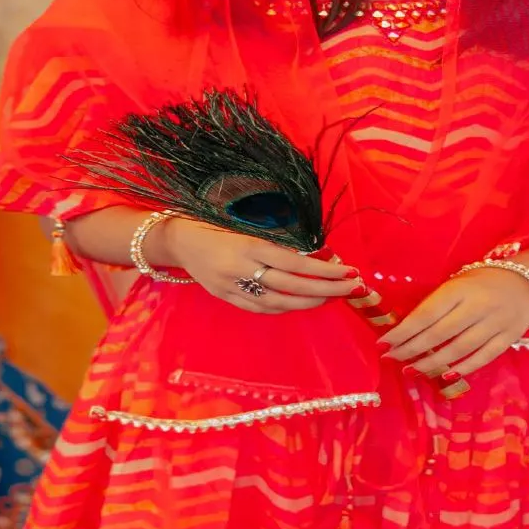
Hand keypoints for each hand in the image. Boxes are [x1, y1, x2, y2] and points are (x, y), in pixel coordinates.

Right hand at [157, 219, 361, 313]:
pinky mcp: (225, 297)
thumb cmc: (214, 220)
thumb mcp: (246, 221)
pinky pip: (260, 308)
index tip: (349, 271)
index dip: (325, 271)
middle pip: (293, 287)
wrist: (176, 237)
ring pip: (278, 303)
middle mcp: (242, 270)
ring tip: (331, 296)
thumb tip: (313, 252)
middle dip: (327, 289)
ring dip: (309, 302)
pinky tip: (300, 303)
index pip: (297, 264)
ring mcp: (232, 287)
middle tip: (352, 288)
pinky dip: (283, 307)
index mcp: (250, 246)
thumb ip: (276, 237)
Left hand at [379, 266, 528, 381]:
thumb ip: (436, 306)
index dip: (403, 332)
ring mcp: (495, 323)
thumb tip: (404, 333)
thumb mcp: (456, 285)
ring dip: (431, 363)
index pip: (426, 314)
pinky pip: (482, 358)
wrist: (525, 282)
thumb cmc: (480, 284)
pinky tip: (444, 375)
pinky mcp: (508, 338)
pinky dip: (462, 369)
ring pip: (459, 349)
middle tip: (391, 359)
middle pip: (439, 334)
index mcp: (460, 288)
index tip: (383, 344)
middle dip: (411, 349)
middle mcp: (477, 306)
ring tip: (411, 371)